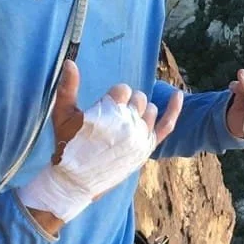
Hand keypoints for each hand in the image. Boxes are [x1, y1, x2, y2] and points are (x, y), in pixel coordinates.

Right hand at [22, 62, 182, 232]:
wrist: (77, 182)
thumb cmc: (68, 145)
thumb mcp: (62, 115)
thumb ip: (67, 87)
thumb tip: (70, 62)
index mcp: (110, 109)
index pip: (123, 89)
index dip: (113, 97)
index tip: (103, 109)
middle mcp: (129, 120)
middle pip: (138, 98)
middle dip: (126, 104)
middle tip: (112, 119)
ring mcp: (141, 135)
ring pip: (150, 110)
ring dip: (140, 113)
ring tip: (124, 125)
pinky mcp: (147, 148)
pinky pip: (167, 125)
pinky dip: (174, 109)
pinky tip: (180, 94)